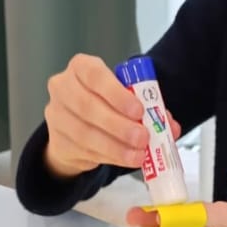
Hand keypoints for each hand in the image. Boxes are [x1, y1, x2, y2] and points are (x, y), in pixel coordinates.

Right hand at [43, 54, 181, 178]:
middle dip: (118, 125)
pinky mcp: (57, 141)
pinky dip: (109, 157)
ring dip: (115, 146)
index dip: (116, 93)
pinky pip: (84, 151)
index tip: (138, 110)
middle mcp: (63, 88)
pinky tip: (125, 158)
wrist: (74, 126)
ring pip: (85, 133)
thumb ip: (146, 106)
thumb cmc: (103, 103)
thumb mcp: (124, 97)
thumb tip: (169, 125)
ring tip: (138, 154)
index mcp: (81, 68)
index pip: (94, 75)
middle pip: (87, 106)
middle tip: (142, 137)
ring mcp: (56, 115)